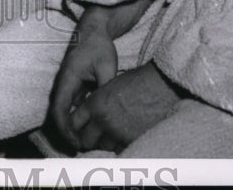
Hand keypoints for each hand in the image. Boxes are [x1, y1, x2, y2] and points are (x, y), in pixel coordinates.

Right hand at [49, 6, 118, 149]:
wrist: (93, 30)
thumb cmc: (98, 46)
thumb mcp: (106, 65)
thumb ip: (104, 87)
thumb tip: (106, 108)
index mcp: (67, 79)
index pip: (59, 109)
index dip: (65, 129)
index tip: (76, 143)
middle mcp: (63, 84)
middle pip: (59, 115)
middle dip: (67, 134)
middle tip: (82, 150)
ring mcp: (67, 86)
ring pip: (64, 113)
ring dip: (72, 129)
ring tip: (86, 144)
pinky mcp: (74, 87)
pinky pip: (71, 108)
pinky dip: (77, 120)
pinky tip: (89, 129)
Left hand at [67, 62, 181, 151]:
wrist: (160, 85)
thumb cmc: (136, 82)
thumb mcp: (108, 87)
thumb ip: (96, 103)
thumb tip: (89, 117)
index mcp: (94, 103)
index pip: (73, 123)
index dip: (74, 126)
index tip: (78, 128)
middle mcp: (102, 120)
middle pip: (84, 140)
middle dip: (87, 138)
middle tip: (92, 135)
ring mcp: (117, 132)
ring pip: (102, 147)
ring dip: (105, 142)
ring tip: (112, 132)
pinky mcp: (131, 140)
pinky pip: (119, 149)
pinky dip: (119, 145)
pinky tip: (123, 135)